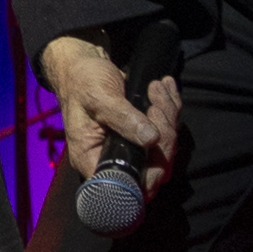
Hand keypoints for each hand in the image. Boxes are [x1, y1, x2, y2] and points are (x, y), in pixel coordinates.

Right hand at [42, 33, 182, 196]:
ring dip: (169, 116)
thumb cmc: (81, 81)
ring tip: (158, 88)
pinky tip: (166, 87)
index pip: (129, 186)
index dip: (151, 172)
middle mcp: (114, 161)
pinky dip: (171, 108)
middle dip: (165, 133)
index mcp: (94, 160)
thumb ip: (123, 119)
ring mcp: (131, 149)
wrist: (82, 65)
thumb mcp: (98, 98)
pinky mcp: (143, 135)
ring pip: (165, 148)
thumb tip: (152, 139)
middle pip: (155, 169)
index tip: (155, 137)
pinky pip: (167, 131)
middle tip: (156, 104)